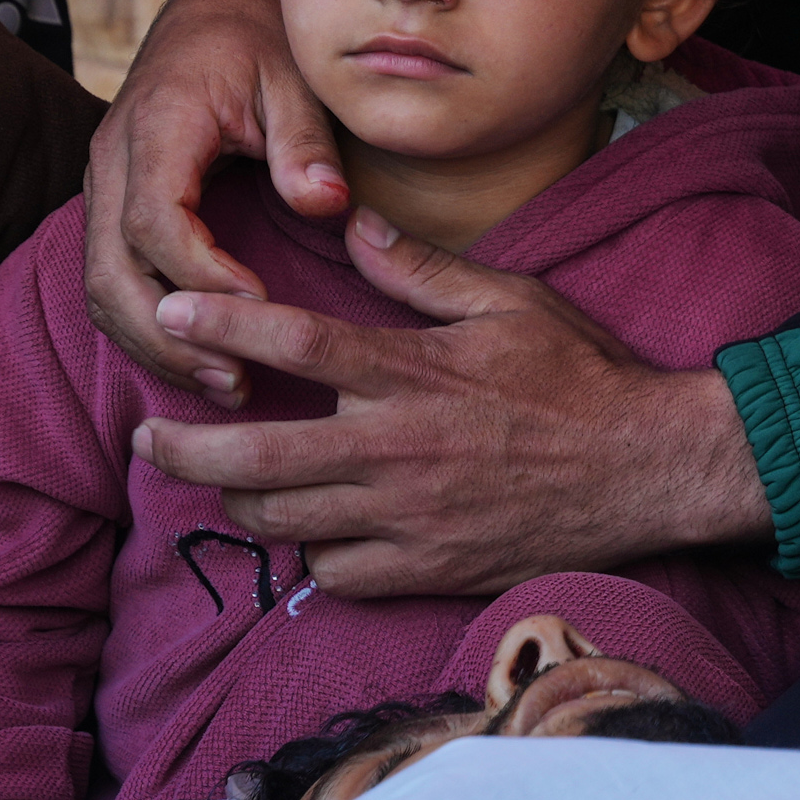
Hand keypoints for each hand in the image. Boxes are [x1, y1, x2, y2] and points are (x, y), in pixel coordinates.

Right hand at [81, 0, 348, 390]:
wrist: (217, 4)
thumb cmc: (259, 39)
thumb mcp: (294, 80)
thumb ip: (305, 144)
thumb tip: (327, 205)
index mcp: (157, 126)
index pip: (155, 221)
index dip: (202, 275)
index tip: (260, 306)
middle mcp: (113, 159)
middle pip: (111, 271)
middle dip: (169, 336)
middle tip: (238, 379)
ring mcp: (105, 182)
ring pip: (101, 284)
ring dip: (154, 343)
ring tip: (226, 384)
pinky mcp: (114, 200)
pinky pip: (111, 276)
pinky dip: (146, 324)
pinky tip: (201, 356)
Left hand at [135, 211, 777, 593]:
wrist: (648, 470)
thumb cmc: (583, 378)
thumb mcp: (511, 302)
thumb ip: (423, 270)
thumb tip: (353, 227)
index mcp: (413, 372)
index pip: (295, 341)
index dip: (222, 323)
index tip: (172, 311)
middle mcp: (396, 448)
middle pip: (255, 456)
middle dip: (183, 449)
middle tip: (150, 438)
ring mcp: (407, 517)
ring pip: (282, 521)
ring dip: (241, 501)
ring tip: (226, 483)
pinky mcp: (427, 569)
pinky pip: (335, 571)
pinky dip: (313, 551)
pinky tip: (314, 527)